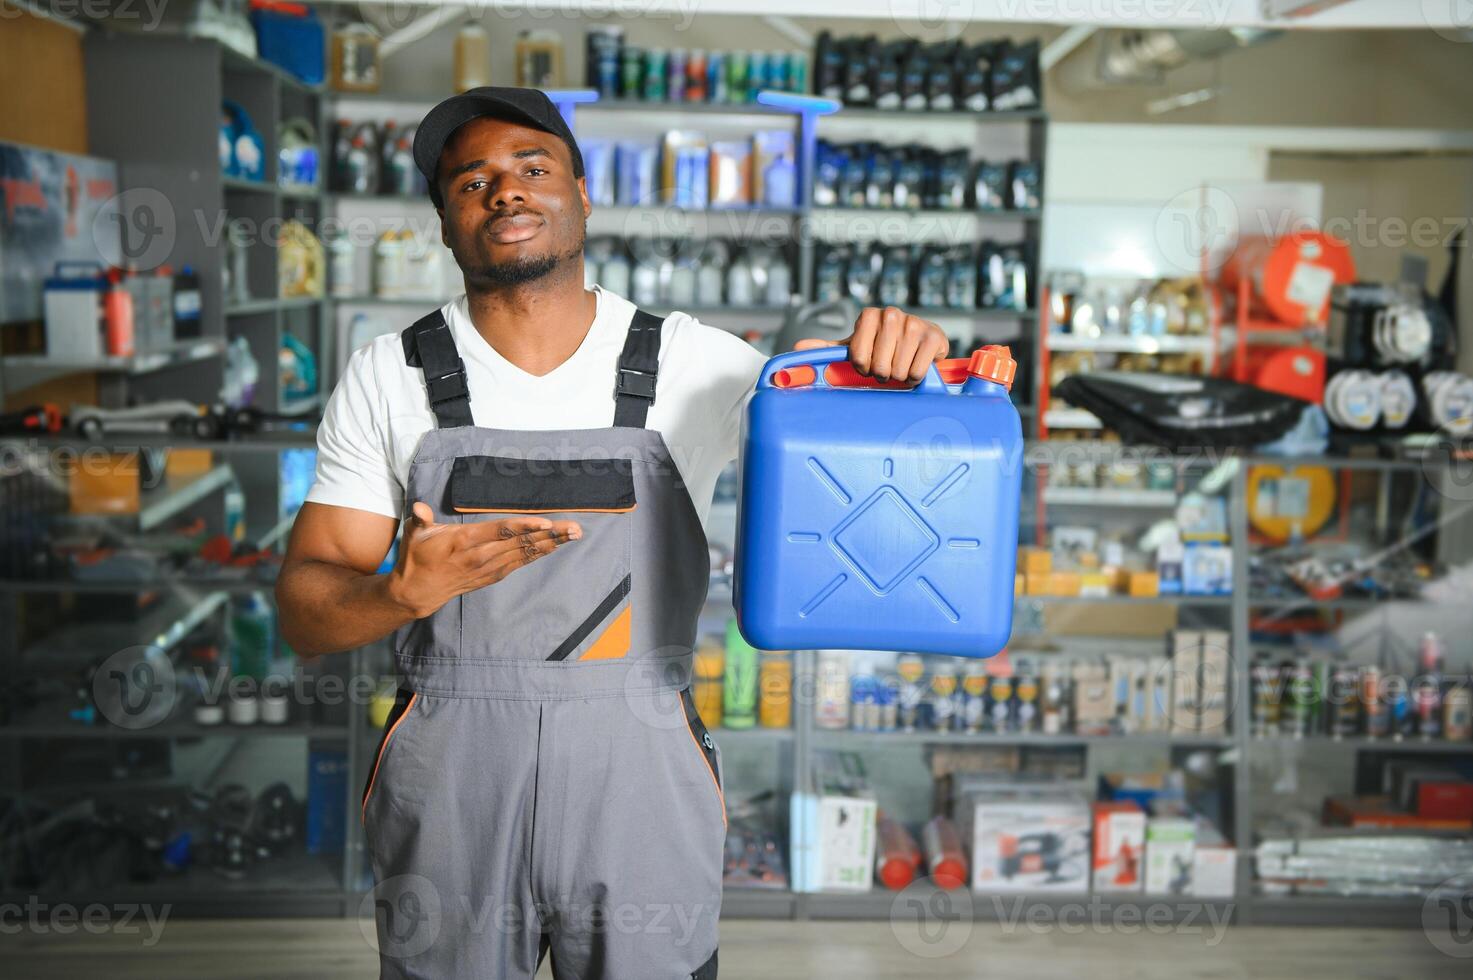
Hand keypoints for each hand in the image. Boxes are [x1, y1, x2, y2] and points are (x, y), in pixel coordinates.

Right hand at [388, 501, 580, 617]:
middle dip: (550, 535)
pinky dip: (539, 554)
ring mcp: (489, 567)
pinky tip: (555, 546)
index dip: (524, 527)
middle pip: (521, 542)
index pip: (500, 531)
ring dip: (551, 544)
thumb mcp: (415, 534)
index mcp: (465, 541)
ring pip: (525, 553)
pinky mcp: (493, 575)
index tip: (546, 523)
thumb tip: (419, 508)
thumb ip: (420, 519)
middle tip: (575, 527)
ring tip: (574, 534)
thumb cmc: (417, 557)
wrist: (418, 592)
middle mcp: (482, 555)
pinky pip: (521, 563)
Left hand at [794, 306, 949, 383]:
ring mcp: (915, 323)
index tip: (867, 366)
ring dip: (899, 376)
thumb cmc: (884, 348)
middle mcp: (892, 314)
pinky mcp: (935, 336)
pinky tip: (915, 367)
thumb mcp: (855, 348)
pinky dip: (915, 377)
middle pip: (879, 365)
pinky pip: (918, 370)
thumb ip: (828, 349)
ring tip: (900, 367)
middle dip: (881, 374)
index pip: (858, 355)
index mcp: (870, 315)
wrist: (919, 345)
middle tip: (886, 369)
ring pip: (898, 369)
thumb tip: (797, 348)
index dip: (862, 367)